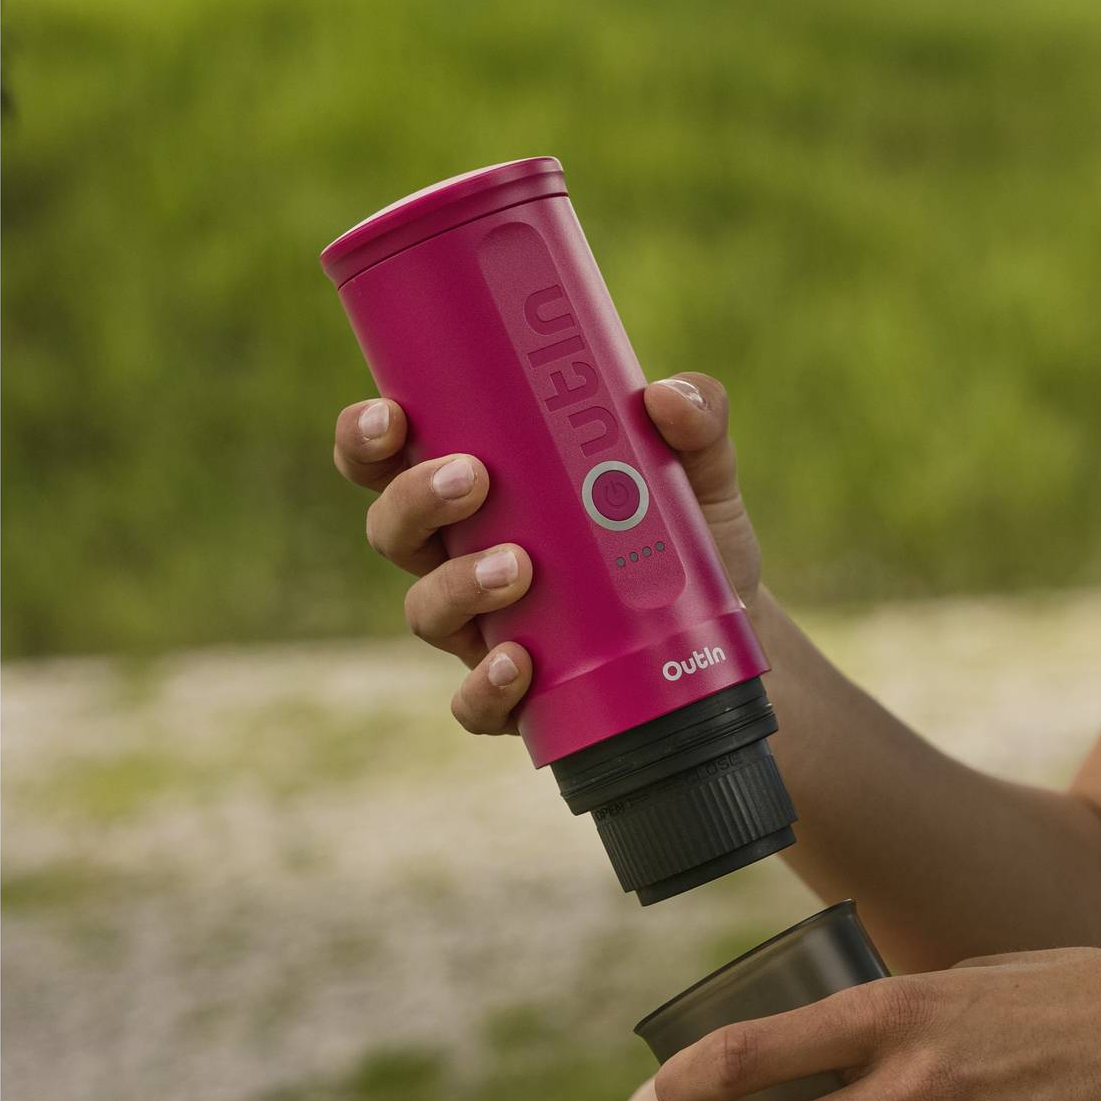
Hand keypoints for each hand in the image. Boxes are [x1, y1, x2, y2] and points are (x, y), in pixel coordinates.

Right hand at [332, 369, 762, 734]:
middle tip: (473, 478)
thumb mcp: (699, 469)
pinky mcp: (517, 696)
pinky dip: (486, 685)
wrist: (732, 629)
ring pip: (425, 609)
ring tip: (517, 566)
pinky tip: (519, 662)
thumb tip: (667, 398)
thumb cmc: (685, 535)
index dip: (367, 437)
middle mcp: (462, 556)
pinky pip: (474, 703)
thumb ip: (697, 419)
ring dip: (458, 584)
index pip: (392, 457)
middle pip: (393, 530)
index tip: (391, 414)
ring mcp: (484, 629)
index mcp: (480, 489)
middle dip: (414, 501)